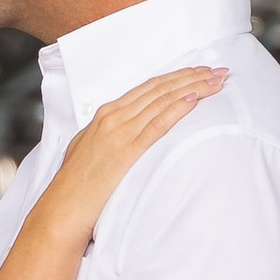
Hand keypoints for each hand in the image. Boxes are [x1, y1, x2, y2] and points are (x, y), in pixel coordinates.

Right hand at [37, 63, 226, 246]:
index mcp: (105, 115)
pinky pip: (157, 125)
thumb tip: (124, 133)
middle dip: (191, 77)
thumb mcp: (90, 150)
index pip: (148, 88)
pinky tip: (194, 101)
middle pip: (159, 89)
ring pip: (162, 101)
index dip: (176, 77)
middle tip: (217, 71)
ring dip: (192, 89)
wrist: (62, 208)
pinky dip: (177, 110)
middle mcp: (113, 117)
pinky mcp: (126, 152)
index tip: (198, 72)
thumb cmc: (76, 186)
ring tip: (215, 82)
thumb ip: (107, 136)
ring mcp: (119, 133)